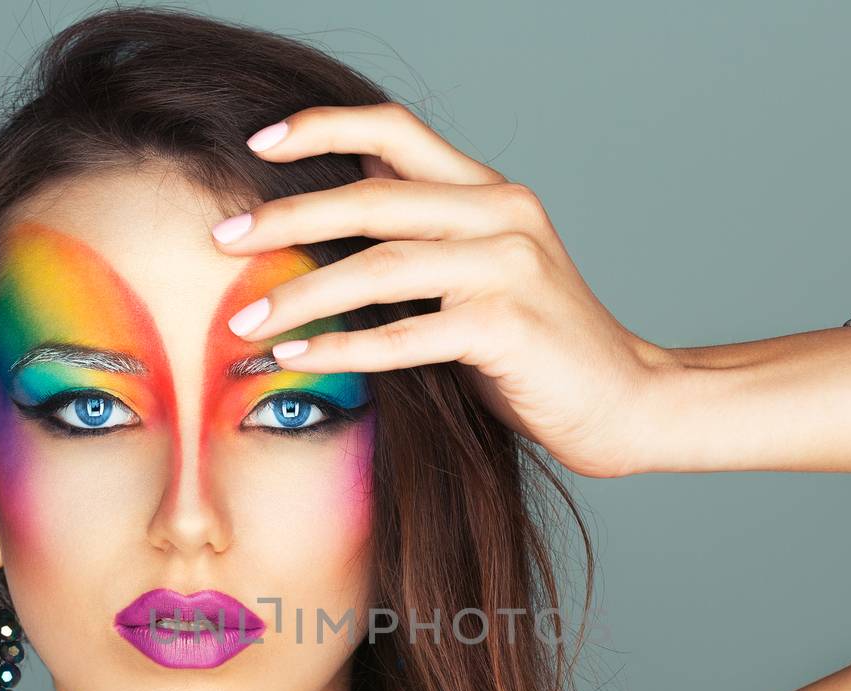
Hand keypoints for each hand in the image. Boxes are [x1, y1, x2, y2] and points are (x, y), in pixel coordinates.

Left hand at [209, 102, 676, 478]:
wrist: (627, 403)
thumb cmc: (542, 352)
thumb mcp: (485, 275)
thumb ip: (425, 238)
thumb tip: (344, 206)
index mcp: (491, 194)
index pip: (396, 132)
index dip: (324, 127)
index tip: (260, 143)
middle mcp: (502, 215)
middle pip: (371, 198)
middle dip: (286, 218)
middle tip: (223, 241)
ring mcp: (509, 268)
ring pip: (380, 267)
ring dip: (302, 294)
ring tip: (247, 321)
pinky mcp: (507, 327)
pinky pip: (405, 335)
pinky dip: (345, 349)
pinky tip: (300, 358)